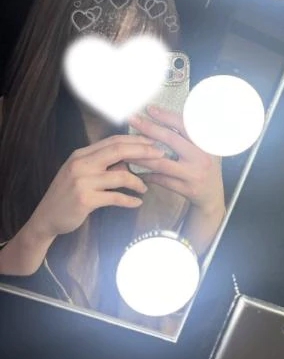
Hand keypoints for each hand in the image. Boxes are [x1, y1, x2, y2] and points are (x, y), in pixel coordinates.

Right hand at [29, 135, 164, 238]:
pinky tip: (137, 203)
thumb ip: (102, 164)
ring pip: (120, 175)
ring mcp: (82, 181)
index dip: (136, 140)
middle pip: (119, 151)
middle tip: (161, 156)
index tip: (153, 142)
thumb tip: (129, 160)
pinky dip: (129, 200)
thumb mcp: (81, 173)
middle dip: (143, 152)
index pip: (113, 141)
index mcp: (81, 154)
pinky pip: (115, 197)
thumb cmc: (68, 194)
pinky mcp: (85, 200)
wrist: (47, 217)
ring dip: (138, 182)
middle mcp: (81, 164)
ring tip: (145, 188)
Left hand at [128, 105, 224, 215]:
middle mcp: (202, 157)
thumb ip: (192, 136)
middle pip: (171, 140)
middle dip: (149, 128)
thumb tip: (166, 116)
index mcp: (205, 143)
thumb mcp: (205, 148)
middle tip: (133, 120)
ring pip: (162, 163)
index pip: (185, 125)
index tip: (149, 109)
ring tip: (126, 149)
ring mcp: (194, 174)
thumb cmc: (205, 166)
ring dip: (141, 156)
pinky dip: (147, 174)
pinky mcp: (186, 189)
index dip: (166, 116)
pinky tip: (136, 170)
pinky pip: (162, 180)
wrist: (213, 195)